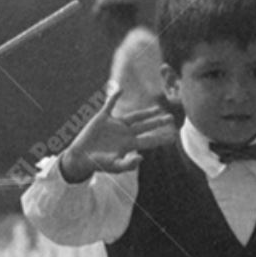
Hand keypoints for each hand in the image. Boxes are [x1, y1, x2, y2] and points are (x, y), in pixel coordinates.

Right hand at [58, 89, 177, 182]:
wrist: (81, 157)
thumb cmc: (98, 164)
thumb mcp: (114, 166)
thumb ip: (128, 164)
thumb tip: (141, 158)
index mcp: (129, 144)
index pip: (149, 141)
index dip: (161, 139)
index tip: (174, 137)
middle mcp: (125, 133)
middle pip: (146, 126)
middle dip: (158, 122)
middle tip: (171, 118)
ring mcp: (115, 125)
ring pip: (134, 116)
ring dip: (146, 112)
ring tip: (157, 108)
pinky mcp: (102, 118)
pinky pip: (110, 105)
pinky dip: (114, 97)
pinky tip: (120, 90)